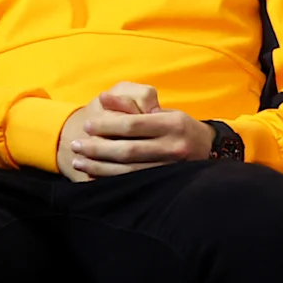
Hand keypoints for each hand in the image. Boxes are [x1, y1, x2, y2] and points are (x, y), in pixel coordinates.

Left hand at [63, 82, 211, 179]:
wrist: (206, 149)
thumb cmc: (176, 125)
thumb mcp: (158, 109)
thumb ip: (129, 104)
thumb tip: (103, 98)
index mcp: (172, 124)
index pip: (133, 124)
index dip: (107, 125)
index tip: (86, 126)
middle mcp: (174, 147)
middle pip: (128, 150)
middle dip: (98, 149)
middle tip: (76, 145)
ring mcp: (171, 168)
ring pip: (129, 171)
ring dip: (99, 167)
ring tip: (78, 162)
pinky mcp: (167, 184)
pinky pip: (134, 183)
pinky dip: (112, 179)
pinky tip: (94, 176)